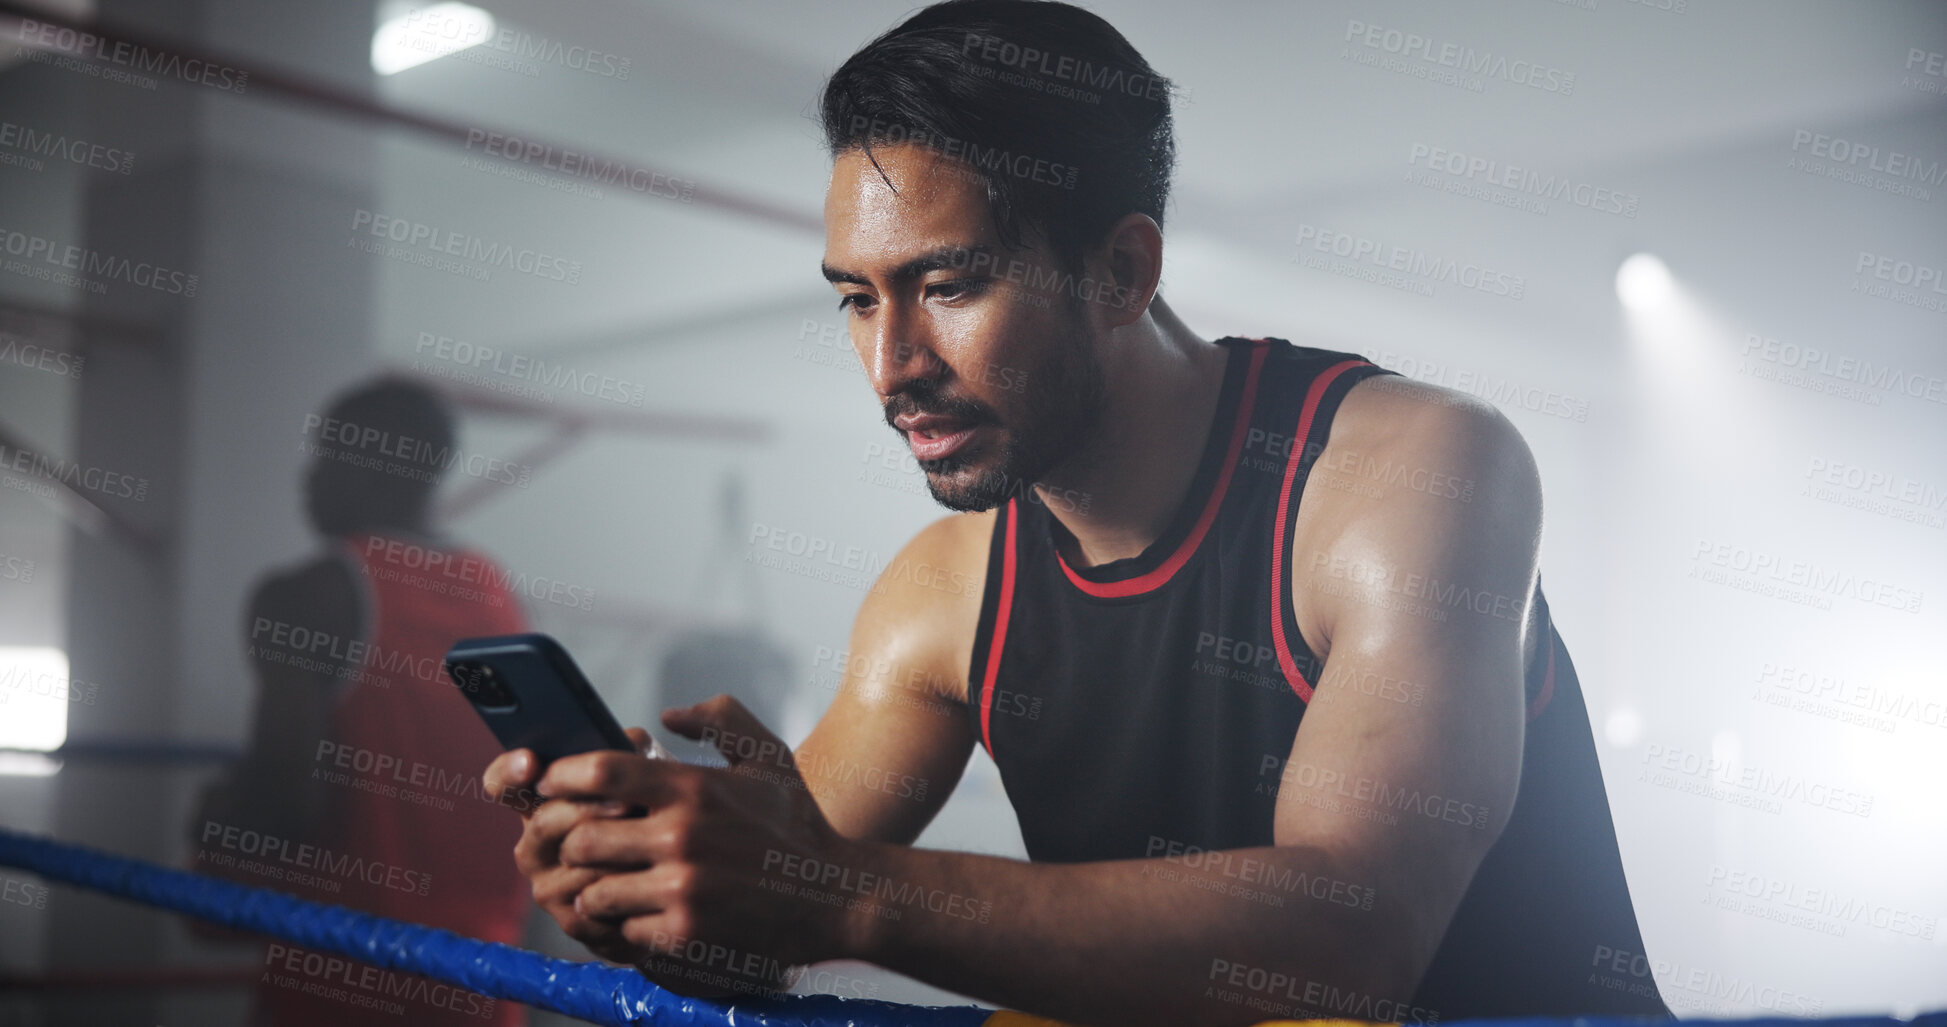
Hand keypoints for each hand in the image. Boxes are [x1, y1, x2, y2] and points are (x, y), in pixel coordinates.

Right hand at [483, 727, 661, 966]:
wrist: (667, 889)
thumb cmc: (649, 823)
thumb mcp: (641, 782)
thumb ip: (630, 756)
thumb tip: (634, 741)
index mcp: (540, 805)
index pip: (504, 785)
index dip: (509, 771)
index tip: (531, 762)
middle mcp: (534, 846)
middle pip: (545, 821)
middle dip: (589, 809)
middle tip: (629, 802)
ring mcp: (548, 886)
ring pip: (574, 862)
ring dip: (616, 850)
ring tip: (650, 841)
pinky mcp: (573, 921)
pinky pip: (594, 901)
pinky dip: (625, 887)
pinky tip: (649, 878)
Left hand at [542, 696, 859, 995]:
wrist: (833, 895)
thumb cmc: (796, 821)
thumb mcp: (768, 756)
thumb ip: (720, 718)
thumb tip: (666, 716)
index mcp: (694, 787)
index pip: (602, 772)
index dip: (562, 776)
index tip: (550, 783)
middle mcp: (683, 836)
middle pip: (583, 836)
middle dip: (575, 841)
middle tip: (581, 844)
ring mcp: (683, 887)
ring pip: (594, 889)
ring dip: (595, 888)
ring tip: (606, 884)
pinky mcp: (685, 931)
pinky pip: (623, 930)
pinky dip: (625, 925)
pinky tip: (640, 914)